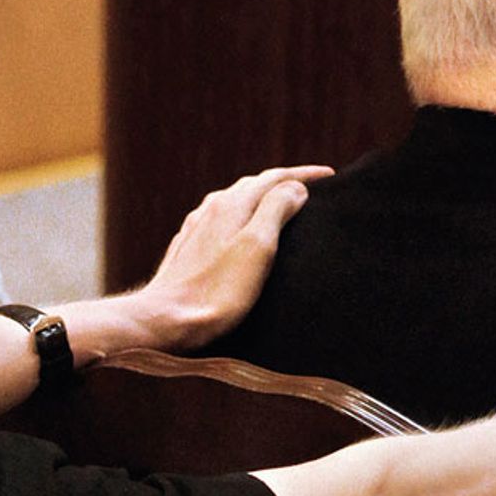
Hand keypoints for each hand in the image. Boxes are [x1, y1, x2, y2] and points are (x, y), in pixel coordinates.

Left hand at [129, 165, 332, 350]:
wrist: (165, 320)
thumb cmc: (216, 290)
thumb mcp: (257, 247)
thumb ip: (276, 210)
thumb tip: (294, 187)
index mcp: (230, 204)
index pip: (274, 178)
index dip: (304, 175)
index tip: (330, 176)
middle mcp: (210, 209)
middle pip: (253, 186)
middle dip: (282, 183)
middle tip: (310, 188)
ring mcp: (196, 228)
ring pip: (234, 202)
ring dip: (260, 199)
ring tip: (280, 206)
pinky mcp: (187, 249)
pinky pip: (220, 221)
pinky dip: (241, 218)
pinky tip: (240, 231)